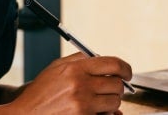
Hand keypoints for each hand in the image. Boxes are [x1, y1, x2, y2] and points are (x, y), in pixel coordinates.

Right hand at [7, 52, 132, 112]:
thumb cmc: (39, 94)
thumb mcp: (56, 68)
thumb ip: (79, 59)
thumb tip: (102, 58)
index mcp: (75, 69)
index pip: (113, 63)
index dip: (126, 69)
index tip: (127, 74)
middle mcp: (80, 86)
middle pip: (117, 84)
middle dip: (117, 88)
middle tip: (110, 90)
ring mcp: (82, 106)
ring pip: (114, 103)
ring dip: (110, 103)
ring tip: (97, 103)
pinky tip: (96, 112)